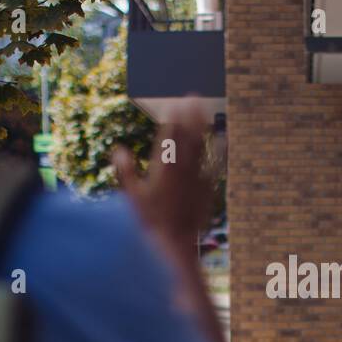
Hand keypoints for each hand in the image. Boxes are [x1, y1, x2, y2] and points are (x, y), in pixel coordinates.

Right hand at [114, 99, 211, 253]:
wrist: (175, 244)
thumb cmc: (150, 222)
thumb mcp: (132, 197)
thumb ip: (126, 172)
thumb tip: (118, 150)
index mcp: (163, 169)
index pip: (168, 138)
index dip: (172, 118)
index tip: (174, 103)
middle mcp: (182, 170)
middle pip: (188, 136)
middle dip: (190, 115)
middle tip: (193, 97)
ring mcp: (197, 178)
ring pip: (202, 146)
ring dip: (203, 126)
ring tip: (205, 110)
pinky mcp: (208, 188)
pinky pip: (214, 163)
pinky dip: (218, 149)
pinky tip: (223, 137)